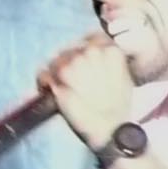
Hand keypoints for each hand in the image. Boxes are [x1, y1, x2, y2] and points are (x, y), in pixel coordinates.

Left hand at [38, 34, 138, 154]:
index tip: (83, 61)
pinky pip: (43, 74)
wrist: (111, 129)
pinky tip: (48, 90)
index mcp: (109, 49)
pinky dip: (43, 81)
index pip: (91, 39)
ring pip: (56, 60)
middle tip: (72, 79)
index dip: (85, 50)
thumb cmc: (120, 106)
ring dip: (56, 72)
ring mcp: (73, 65)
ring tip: (61, 85)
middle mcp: (90, 52)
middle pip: (71, 50)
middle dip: (70, 62)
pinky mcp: (58, 81)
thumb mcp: (124, 77)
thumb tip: (96, 54)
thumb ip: (109, 60)